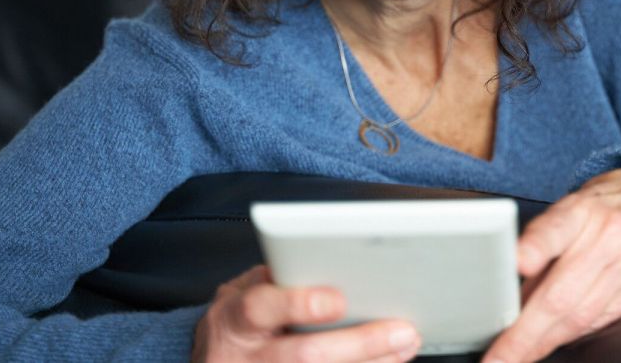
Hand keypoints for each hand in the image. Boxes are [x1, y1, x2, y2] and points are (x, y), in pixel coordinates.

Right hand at [192, 265, 420, 361]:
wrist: (215, 360)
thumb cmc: (242, 320)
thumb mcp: (247, 291)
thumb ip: (284, 280)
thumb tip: (342, 266)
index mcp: (235, 319)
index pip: (261, 307)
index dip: (300, 303)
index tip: (340, 299)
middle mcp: (245, 358)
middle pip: (305, 355)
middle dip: (361, 343)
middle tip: (403, 330)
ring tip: (405, 345)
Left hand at [483, 164, 620, 362]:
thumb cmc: (610, 203)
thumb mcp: (575, 207)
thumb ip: (546, 246)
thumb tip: (514, 297)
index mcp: (584, 207)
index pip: (556, 227)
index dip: (535, 246)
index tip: (517, 263)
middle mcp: (611, 231)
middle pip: (563, 292)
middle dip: (526, 332)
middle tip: (498, 357)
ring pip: (583, 313)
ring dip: (546, 340)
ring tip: (520, 354)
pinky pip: (605, 317)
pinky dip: (576, 332)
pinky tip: (557, 338)